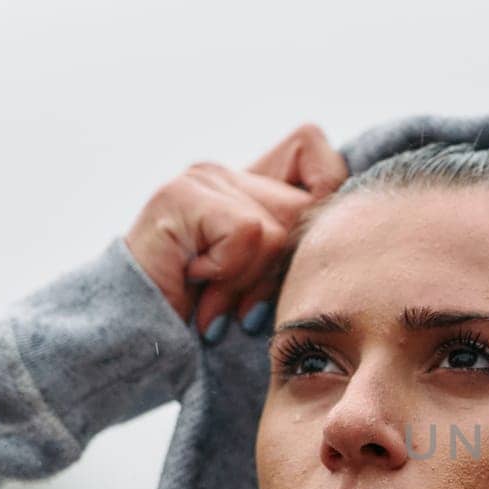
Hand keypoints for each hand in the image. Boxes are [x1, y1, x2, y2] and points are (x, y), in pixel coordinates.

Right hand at [125, 124, 348, 338]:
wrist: (136, 342)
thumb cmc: (203, 322)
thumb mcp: (264, 281)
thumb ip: (295, 246)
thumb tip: (353, 225)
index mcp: (245, 185)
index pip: (312, 146)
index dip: (326, 189)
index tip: (298, 254)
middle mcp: (223, 172)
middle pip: (306, 206)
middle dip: (283, 269)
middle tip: (242, 303)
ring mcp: (200, 179)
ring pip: (279, 227)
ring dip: (251, 281)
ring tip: (215, 300)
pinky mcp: (181, 195)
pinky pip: (249, 233)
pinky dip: (230, 273)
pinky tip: (195, 283)